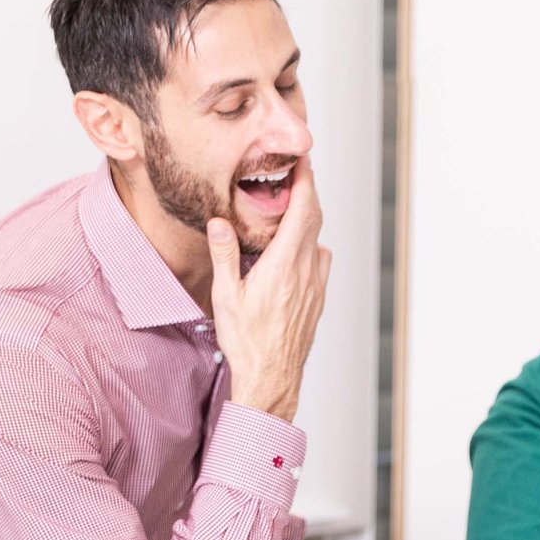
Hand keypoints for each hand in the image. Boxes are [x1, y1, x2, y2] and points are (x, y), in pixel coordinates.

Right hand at [210, 157, 330, 421]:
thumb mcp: (226, 296)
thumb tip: (220, 222)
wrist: (272, 378)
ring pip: (318, 239)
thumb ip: (225, 255)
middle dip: (307, 192)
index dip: (305, 181)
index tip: (303, 160)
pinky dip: (310, 245)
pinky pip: (319, 261)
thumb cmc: (247, 342)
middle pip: (315, 218)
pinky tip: (294, 252)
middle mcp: (305, 270)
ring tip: (291, 210)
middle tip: (297, 173)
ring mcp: (315, 285)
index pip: (303, 210)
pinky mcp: (317, 299)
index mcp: (283, 264)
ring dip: (308, 220)